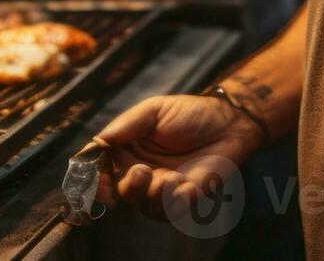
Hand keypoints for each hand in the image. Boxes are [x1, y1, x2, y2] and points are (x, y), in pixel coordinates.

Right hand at [95, 94, 264, 218]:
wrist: (227, 123)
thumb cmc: (189, 113)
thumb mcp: (154, 110)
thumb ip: (125, 125)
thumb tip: (96, 142)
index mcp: (126, 151)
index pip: (101, 169)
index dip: (95, 176)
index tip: (99, 175)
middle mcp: (139, 172)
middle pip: (119, 194)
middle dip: (129, 188)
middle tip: (143, 171)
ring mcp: (161, 188)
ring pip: (144, 206)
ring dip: (157, 195)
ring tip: (176, 178)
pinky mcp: (183, 199)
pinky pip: (172, 213)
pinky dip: (177, 204)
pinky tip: (189, 187)